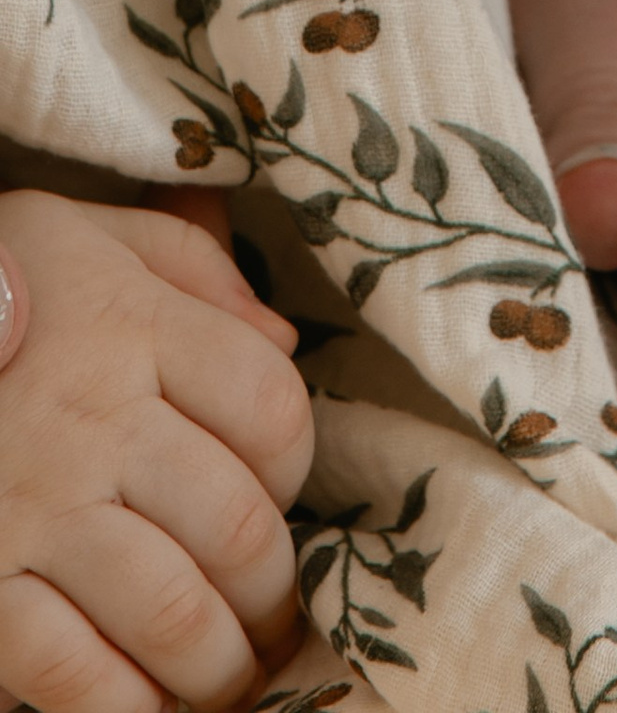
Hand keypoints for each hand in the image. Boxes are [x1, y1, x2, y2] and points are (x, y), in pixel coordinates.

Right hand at [0, 190, 311, 712]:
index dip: (298, 470)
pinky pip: (69, 670)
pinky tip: (143, 704)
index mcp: (135, 327)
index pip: (272, 409)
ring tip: (225, 678)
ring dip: (215, 665)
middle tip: (270, 623)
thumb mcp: (94, 239)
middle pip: (236, 527)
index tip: (282, 500)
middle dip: (271, 596)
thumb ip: (194, 267)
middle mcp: (93, 419)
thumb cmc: (2, 287)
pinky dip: (122, 706)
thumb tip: (284, 339)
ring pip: (170, 610)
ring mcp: (31, 507)